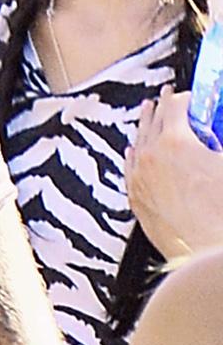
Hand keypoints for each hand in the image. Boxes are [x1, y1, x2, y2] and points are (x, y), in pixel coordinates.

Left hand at [127, 92, 222, 262]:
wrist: (207, 249)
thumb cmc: (221, 208)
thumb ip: (217, 141)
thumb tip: (213, 139)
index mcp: (175, 141)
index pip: (176, 106)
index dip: (185, 97)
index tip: (189, 96)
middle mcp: (150, 157)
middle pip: (153, 121)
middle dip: (162, 106)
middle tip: (165, 95)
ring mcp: (139, 178)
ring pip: (139, 143)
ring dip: (145, 126)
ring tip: (148, 112)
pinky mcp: (136, 199)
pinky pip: (130, 169)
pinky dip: (134, 155)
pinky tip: (133, 150)